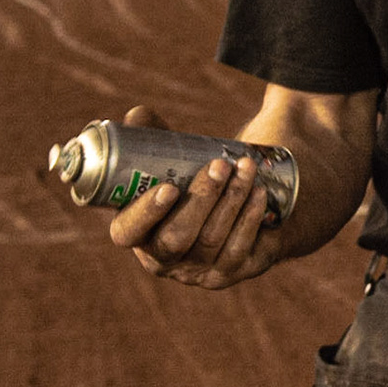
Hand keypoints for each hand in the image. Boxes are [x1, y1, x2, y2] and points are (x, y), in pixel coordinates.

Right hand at [107, 104, 282, 288]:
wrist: (241, 204)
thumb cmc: (193, 179)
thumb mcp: (171, 160)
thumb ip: (152, 137)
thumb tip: (137, 115)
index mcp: (136, 232)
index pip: (127, 232)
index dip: (145, 213)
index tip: (168, 187)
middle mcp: (164, 259)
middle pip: (177, 238)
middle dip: (200, 199)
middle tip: (219, 165)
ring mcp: (199, 271)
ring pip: (212, 240)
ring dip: (231, 200)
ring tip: (246, 167)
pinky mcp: (233, 271)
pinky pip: (241, 248)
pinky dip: (250, 217)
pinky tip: (259, 192)